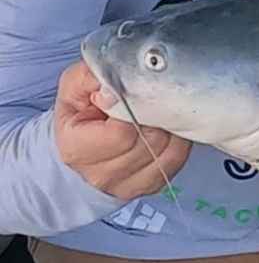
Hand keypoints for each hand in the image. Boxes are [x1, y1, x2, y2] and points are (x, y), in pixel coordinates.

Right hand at [54, 60, 190, 199]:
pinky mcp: (150, 185)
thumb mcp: (75, 85)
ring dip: (170, 125)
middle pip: (150, 141)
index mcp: (77, 150)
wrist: (82, 141)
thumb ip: (91, 77)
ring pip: (168, 150)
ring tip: (157, 111)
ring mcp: (127, 185)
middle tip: (152, 97)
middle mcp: (101, 174)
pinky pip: (178, 159)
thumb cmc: (80, 110)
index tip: (131, 93)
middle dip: (156, 114)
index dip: (134, 107)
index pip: (123, 132)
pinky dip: (178, 139)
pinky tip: (166, 126)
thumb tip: (112, 87)